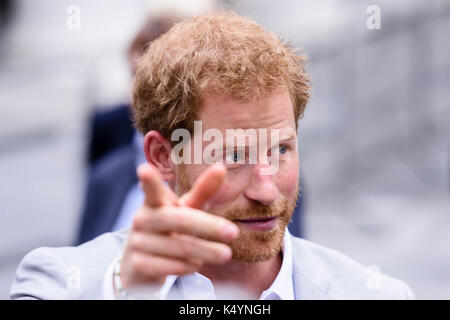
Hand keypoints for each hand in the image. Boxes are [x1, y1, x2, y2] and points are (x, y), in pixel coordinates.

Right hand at [119, 163, 239, 290]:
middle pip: (181, 220)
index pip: (152, 189)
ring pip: (181, 247)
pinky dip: (191, 267)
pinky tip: (196, 265)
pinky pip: (174, 267)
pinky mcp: (138, 265)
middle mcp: (143, 219)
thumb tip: (221, 166)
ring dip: (206, 252)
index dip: (149, 180)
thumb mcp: (184, 209)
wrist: (138, 265)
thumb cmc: (168, 229)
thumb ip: (202, 190)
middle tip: (234, 233)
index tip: (144, 170)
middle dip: (209, 226)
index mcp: (154, 202)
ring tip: (222, 254)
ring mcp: (138, 242)